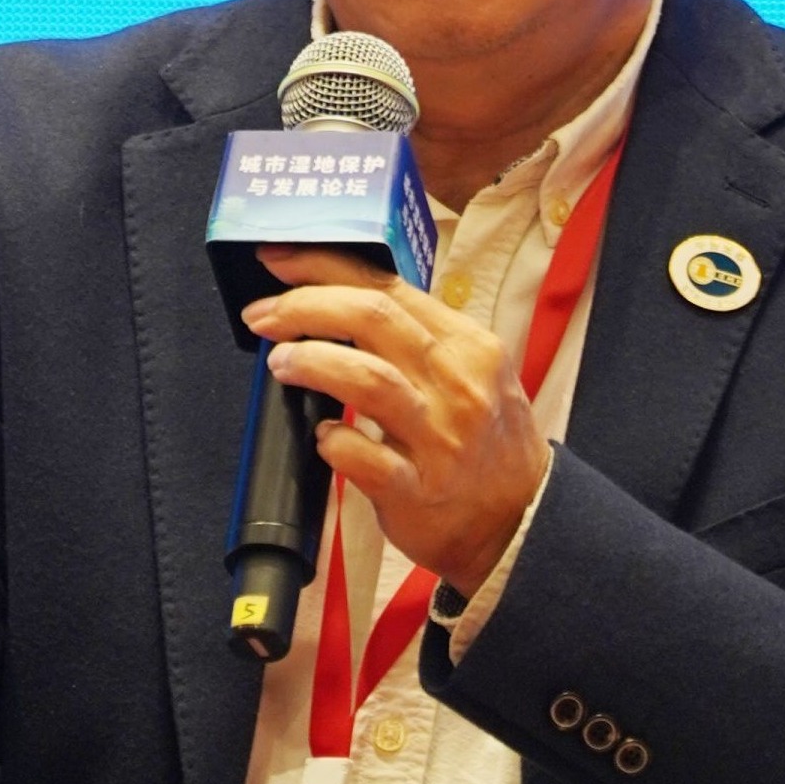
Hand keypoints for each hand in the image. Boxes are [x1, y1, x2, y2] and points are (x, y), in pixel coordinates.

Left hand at [244, 244, 549, 595]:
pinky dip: (333, 441)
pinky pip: (364, 457)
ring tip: (281, 363)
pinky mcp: (418, 490)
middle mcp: (458, 385)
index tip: (279, 262)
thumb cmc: (484, 443)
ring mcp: (440, 439)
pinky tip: (322, 436)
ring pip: (368, 379)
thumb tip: (338, 300)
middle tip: (264, 316)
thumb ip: (416, 338)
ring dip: (312, 362)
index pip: (388, 287)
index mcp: (468, 346)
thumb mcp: (471, 373)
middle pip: (372, 317)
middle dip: (304, 306)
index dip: (324, 267)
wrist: (520, 521)